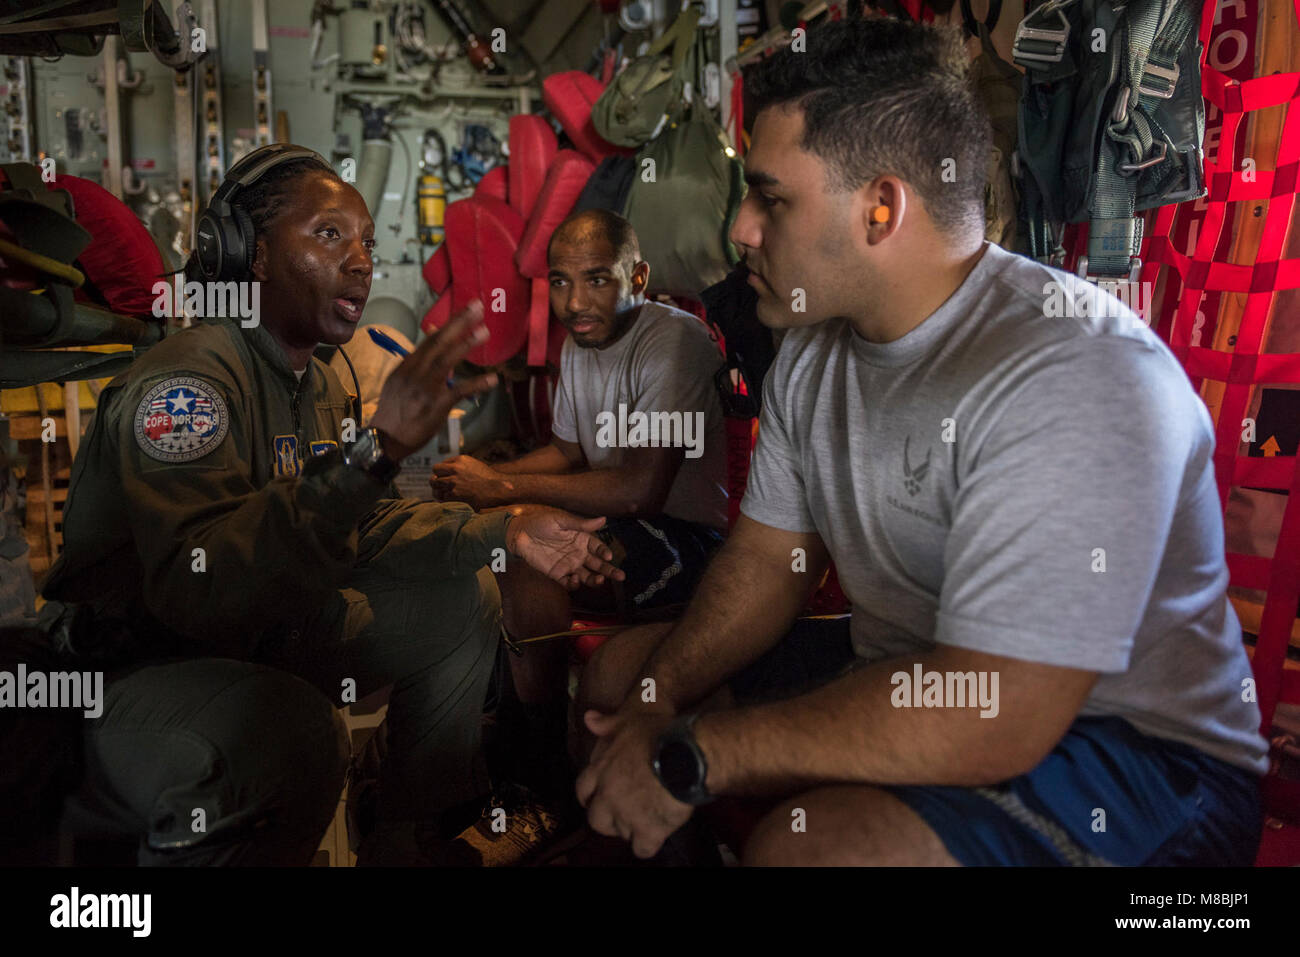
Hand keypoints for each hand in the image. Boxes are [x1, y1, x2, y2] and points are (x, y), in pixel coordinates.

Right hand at [367, 300, 496, 460]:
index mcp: (407, 365)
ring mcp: (425, 389)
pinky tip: (492, 379)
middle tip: (478, 307)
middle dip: (458, 323)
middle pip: (438, 343)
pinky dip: (476, 385)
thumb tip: (437, 333)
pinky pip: (459, 392)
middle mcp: (415, 373)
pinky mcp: (436, 406)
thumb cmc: (396, 408)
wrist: (386, 438)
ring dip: (466, 345)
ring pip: (446, 361)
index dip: (450, 323)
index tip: (467, 308)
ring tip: (484, 332)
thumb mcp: (402, 380)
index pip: (431, 340)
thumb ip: (420, 358)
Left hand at [429, 455, 507, 509]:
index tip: (444, 477)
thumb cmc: (488, 478)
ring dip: (437, 489)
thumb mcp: (474, 465)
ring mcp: (454, 481)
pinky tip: (446, 499)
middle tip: (439, 484)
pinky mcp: (455, 493)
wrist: (498, 489)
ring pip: (435, 484)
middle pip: (435, 472)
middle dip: (436, 478)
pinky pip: (441, 495)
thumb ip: (460, 465)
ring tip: (440, 492)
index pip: (441, 464)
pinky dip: (442, 498)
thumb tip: (447, 470)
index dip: (441, 472)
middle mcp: (456, 468)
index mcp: (460, 460)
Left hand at [505, 506, 626, 589]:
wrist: (519, 534)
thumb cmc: (540, 522)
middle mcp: (578, 553)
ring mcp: (569, 565)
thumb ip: (581, 524)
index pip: (599, 547)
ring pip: (587, 576)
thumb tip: (604, 519)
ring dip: (595, 580)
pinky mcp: (558, 574)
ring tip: (600, 581)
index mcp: (582, 539)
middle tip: (620, 576)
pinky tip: (576, 578)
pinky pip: (569, 583)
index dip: (605, 552)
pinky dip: (575, 584)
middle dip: (609, 570)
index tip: (608, 556)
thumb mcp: (561, 520)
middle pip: (598, 564)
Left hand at [575, 708, 692, 857]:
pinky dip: (648, 845)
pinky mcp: (647, 831)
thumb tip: (588, 718)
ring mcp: (626, 816)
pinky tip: (656, 837)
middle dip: (606, 819)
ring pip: (620, 833)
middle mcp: (608, 795)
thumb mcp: (629, 721)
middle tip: (622, 814)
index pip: (582, 790)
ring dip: (629, 829)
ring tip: (645, 820)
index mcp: (601, 770)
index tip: (595, 799)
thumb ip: (607, 723)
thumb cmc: (658, 733)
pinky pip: (642, 849)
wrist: (686, 754)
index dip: (588, 797)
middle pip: (596, 819)